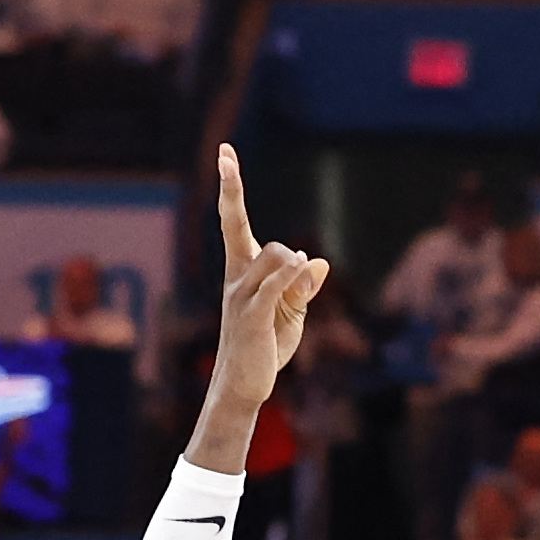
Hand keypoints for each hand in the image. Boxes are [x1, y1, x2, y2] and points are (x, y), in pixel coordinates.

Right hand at [205, 145, 328, 418]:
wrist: (244, 387)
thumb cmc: (264, 348)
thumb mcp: (290, 313)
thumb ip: (301, 287)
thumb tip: (316, 261)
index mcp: (242, 271)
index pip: (233, 222)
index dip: (229, 189)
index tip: (224, 154)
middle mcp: (236, 277)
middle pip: (237, 225)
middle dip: (229, 188)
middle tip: (223, 152)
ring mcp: (240, 295)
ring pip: (275, 254)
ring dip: (294, 266)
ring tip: (297, 293)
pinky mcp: (253, 316)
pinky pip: (276, 283)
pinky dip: (293, 274)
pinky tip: (304, 272)